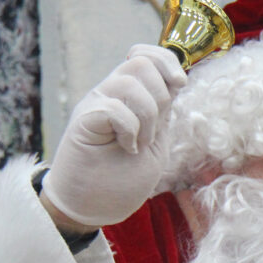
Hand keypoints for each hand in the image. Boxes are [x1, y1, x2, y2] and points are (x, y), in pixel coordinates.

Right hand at [42, 44, 185, 227]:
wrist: (92, 207)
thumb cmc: (122, 178)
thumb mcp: (156, 141)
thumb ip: (162, 111)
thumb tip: (176, 79)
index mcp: (129, 96)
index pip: (145, 55)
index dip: (166, 61)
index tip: (180, 84)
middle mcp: (110, 93)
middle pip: (140, 62)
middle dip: (160, 96)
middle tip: (151, 132)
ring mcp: (95, 104)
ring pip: (129, 80)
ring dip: (146, 116)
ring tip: (138, 143)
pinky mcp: (83, 120)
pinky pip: (114, 107)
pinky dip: (129, 130)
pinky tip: (125, 148)